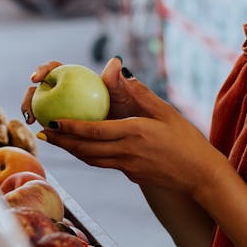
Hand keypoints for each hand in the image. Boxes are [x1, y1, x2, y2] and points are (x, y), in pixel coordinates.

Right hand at [21, 57, 141, 125]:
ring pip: (44, 109)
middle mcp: (71, 93)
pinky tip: (45, 135)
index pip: (56, 69)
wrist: (140, 137)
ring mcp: (68, 111)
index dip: (43, 70)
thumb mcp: (130, 98)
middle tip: (29, 109)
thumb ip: (118, 82)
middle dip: (30, 96)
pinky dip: (47, 130)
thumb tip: (115, 60)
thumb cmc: (137, 113)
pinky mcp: (69, 129)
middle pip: (43, 89)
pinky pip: (55, 128)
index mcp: (81, 79)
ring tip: (32, 122)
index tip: (36, 78)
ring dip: (33, 112)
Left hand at [37, 71, 216, 193]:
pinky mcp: (132, 176)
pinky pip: (105, 164)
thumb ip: (141, 93)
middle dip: (62, 142)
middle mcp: (127, 153)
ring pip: (92, 160)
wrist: (201, 176)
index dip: (70, 128)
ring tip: (57, 143)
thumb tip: (119, 71)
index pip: (94, 132)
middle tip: (44, 134)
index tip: (53, 122)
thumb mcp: (167, 111)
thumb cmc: (188, 140)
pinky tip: (84, 150)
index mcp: (135, 133)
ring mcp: (128, 168)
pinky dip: (90, 156)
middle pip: (85, 150)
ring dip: (72, 151)